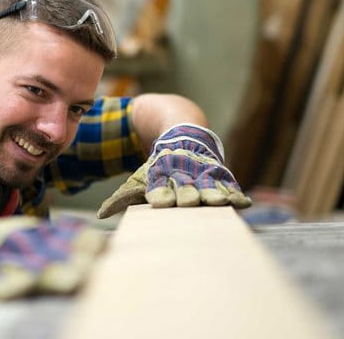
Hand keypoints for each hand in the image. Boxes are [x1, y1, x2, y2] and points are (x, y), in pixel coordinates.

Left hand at [97, 124, 250, 218]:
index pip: (161, 184)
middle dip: (187, 194)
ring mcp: (203, 170)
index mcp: (162, 171)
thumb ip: (123, 197)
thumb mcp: (140, 178)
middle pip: (186, 185)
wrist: (182, 129)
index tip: (160, 202)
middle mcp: (184, 171)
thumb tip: (101, 215)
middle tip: (188, 203)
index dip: (161, 192)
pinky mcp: (219, 172)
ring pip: (207, 183)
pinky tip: (242, 203)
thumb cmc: (160, 165)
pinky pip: (228, 183)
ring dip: (211, 193)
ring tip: (216, 202)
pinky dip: (234, 192)